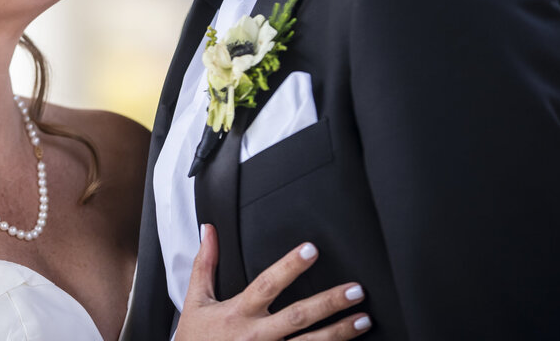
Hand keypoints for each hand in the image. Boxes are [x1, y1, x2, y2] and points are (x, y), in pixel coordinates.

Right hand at [175, 225, 370, 340]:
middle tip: (355, 290)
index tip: (310, 250)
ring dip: (339, 333)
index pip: (267, 284)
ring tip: (364, 320)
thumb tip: (209, 230)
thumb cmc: (196, 337)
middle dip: (328, 303)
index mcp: (238, 312)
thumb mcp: (195, 299)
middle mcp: (257, 335)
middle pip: (298, 317)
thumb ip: (205, 263)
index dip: (289, 267)